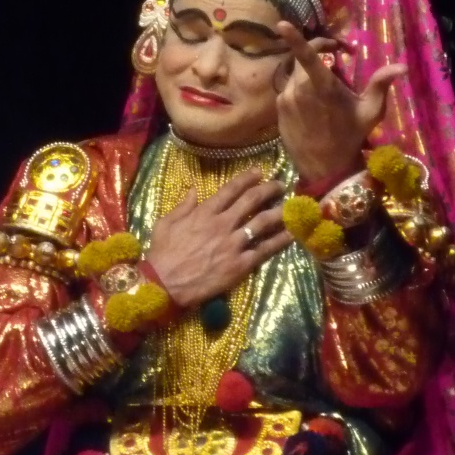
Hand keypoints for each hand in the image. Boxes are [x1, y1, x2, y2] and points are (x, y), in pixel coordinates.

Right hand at [147, 170, 289, 307]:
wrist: (164, 283)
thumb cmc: (162, 252)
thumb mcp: (166, 223)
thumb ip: (182, 205)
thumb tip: (194, 189)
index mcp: (205, 212)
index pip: (231, 189)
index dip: (248, 178)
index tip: (260, 171)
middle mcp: (222, 224)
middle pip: (252, 201)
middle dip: (269, 189)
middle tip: (280, 185)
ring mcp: (233, 244)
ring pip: (263, 223)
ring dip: (279, 211)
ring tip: (290, 205)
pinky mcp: (240, 265)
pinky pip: (264, 250)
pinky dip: (280, 241)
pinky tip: (291, 234)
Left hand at [276, 21, 406, 181]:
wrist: (325, 169)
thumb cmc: (351, 138)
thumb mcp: (370, 112)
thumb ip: (380, 85)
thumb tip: (401, 67)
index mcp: (321, 87)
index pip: (306, 56)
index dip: (294, 38)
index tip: (282, 24)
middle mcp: (298, 90)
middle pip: (302, 61)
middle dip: (317, 56)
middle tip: (336, 61)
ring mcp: (285, 101)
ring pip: (295, 77)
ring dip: (309, 76)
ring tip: (326, 93)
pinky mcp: (278, 112)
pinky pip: (289, 93)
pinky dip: (300, 92)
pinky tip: (313, 108)